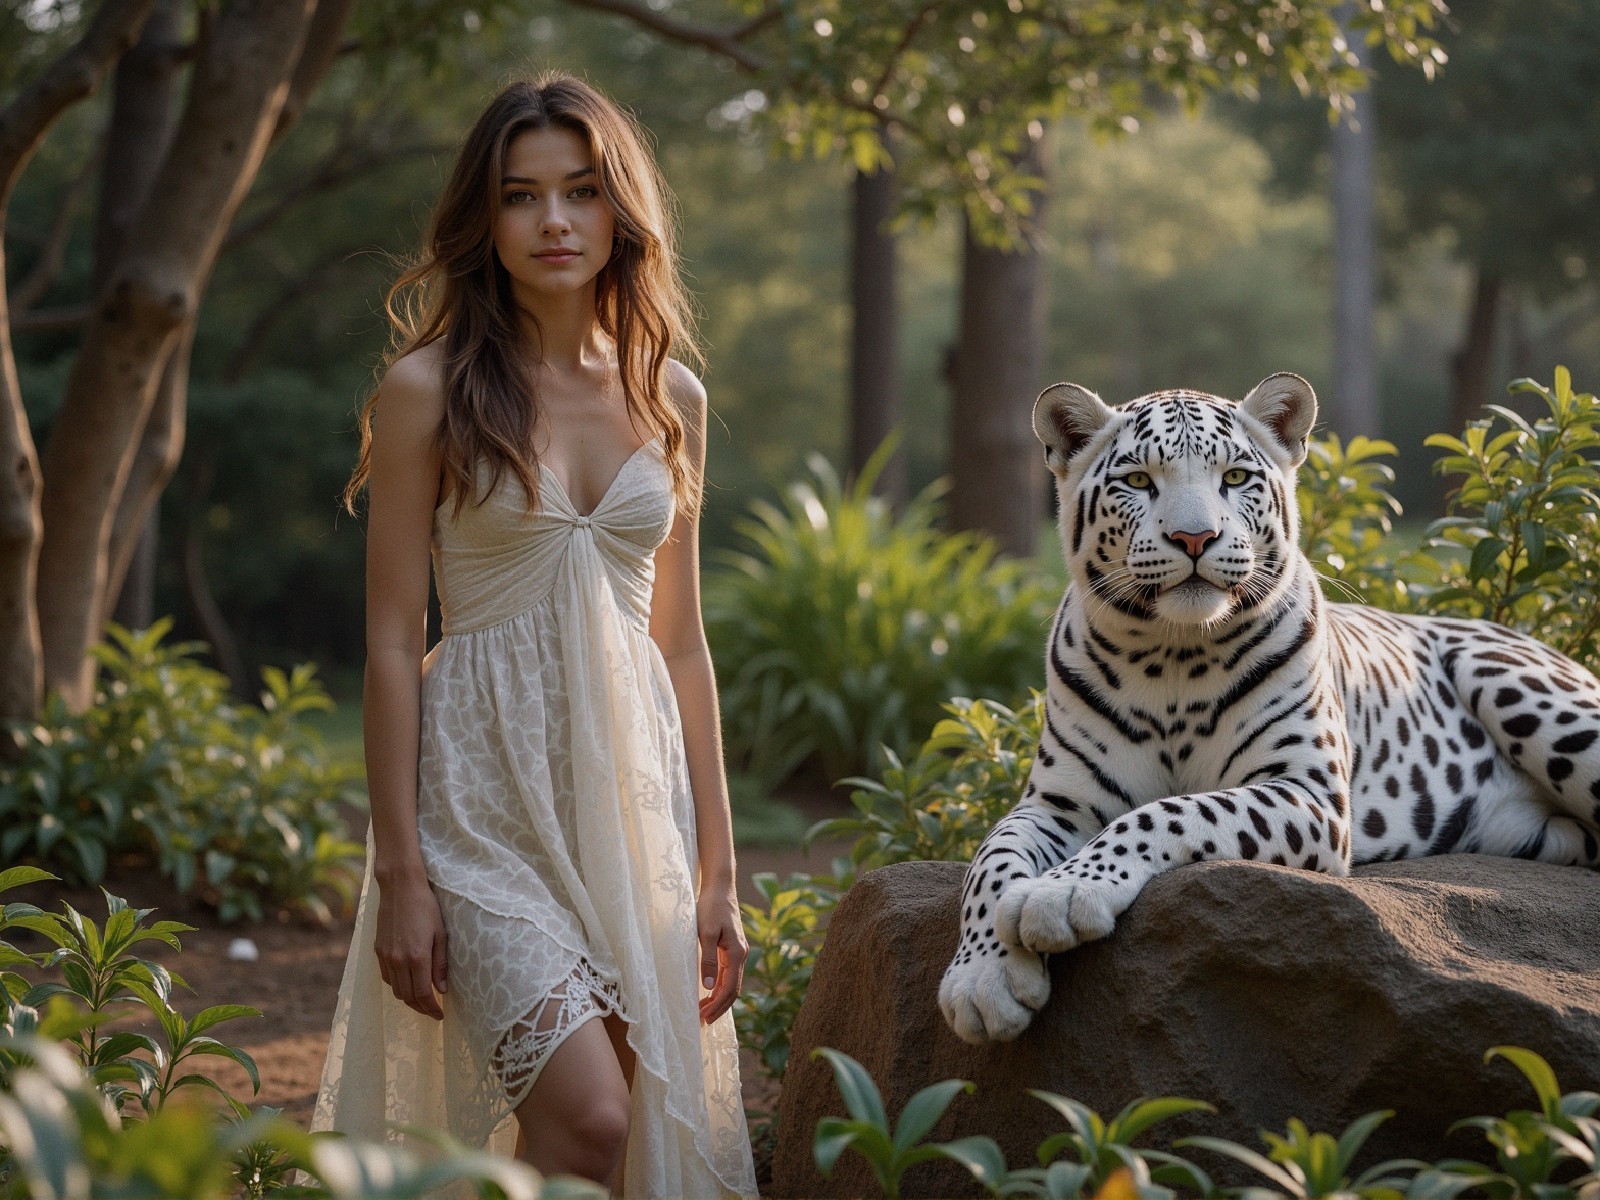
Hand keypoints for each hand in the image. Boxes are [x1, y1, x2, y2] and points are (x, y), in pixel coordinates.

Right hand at [374, 872, 448, 1019]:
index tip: (440, 1015)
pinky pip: (386, 977)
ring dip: (408, 999)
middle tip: (433, 1011)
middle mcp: (398, 960)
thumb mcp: (441, 933)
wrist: (400, 888)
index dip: (431, 1009)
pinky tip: (407, 983)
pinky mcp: (378, 950)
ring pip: (395, 990)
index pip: (422, 994)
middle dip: (420, 1008)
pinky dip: (397, 986)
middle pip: (407, 997)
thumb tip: (442, 989)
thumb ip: (440, 964)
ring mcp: (385, 956)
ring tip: (422, 999)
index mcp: (416, 957)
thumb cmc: (426, 907)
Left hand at [695, 880, 746, 1024]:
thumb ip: (707, 960)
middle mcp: (741, 955)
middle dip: (720, 1007)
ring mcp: (738, 951)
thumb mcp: (705, 933)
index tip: (704, 1017)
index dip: (718, 1005)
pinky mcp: (731, 947)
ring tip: (703, 1010)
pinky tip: (709, 992)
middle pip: (733, 990)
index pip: (730, 988)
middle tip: (703, 1020)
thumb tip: (708, 987)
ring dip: (719, 998)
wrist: (719, 887)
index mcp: (737, 953)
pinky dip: (719, 987)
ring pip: (731, 983)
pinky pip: (728, 974)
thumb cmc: (710, 907)